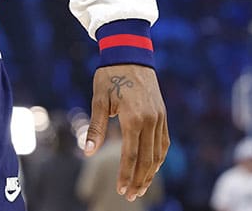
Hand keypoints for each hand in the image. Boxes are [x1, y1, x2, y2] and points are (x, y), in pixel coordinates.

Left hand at [85, 64, 168, 201]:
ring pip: (158, 154)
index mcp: (133, 118)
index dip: (125, 175)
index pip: (131, 155)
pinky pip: (163, 143)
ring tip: (141, 187)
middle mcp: (151, 121)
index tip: (120, 190)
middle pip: (147, 159)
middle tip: (130, 196)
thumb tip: (88, 152)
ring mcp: (160, 118)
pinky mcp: (163, 115)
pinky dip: (158, 158)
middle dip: (138, 180)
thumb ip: (95, 127)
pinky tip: (152, 167)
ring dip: (150, 173)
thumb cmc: (110, 76)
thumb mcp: (99, 100)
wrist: (131, 54)